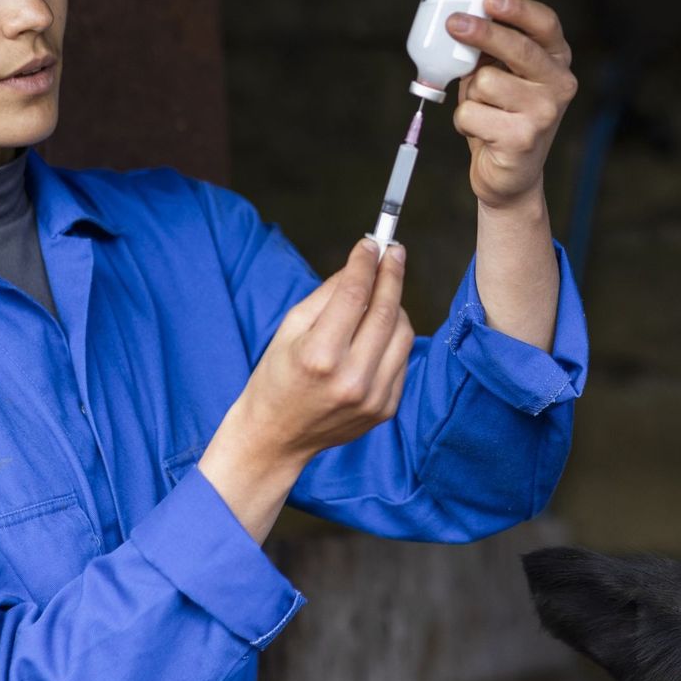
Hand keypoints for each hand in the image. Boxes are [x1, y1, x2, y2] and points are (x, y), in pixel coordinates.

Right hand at [210, 239, 413, 474]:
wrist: (276, 436)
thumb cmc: (277, 376)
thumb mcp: (290, 328)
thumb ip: (328, 294)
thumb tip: (362, 264)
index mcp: (319, 356)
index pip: (354, 295)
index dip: (366, 263)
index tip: (372, 244)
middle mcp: (351, 379)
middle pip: (386, 311)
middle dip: (391, 275)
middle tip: (393, 253)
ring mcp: (373, 397)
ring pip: (404, 333)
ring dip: (396, 306)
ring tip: (381, 294)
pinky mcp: (386, 408)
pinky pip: (402, 359)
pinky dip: (394, 337)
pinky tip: (378, 331)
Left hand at [447, 0, 576, 211]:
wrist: (510, 175)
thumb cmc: (501, 116)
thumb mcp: (502, 77)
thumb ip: (491, 51)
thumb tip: (460, 23)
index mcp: (557, 62)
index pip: (545, 25)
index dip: (518, 9)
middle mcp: (559, 85)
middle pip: (518, 48)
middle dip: (483, 33)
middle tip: (454, 24)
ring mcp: (544, 113)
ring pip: (485, 82)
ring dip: (470, 94)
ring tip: (482, 109)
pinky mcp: (522, 139)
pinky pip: (471, 112)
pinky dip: (463, 121)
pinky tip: (481, 131)